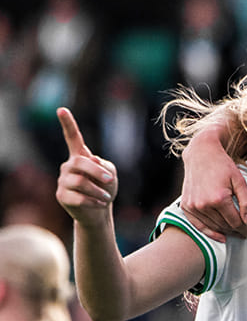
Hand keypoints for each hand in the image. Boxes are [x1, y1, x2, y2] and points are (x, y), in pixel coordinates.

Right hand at [55, 107, 116, 225]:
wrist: (97, 211)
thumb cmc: (105, 189)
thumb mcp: (111, 174)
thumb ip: (104, 166)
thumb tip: (92, 160)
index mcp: (80, 157)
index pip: (73, 138)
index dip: (68, 124)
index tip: (61, 109)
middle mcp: (68, 166)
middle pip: (80, 163)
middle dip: (98, 172)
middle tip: (111, 180)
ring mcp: (63, 181)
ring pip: (81, 182)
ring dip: (98, 190)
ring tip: (106, 197)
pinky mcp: (61, 196)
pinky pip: (78, 197)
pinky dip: (93, 201)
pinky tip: (100, 203)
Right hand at [180, 118, 246, 241]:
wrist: (201, 154)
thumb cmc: (223, 166)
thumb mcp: (240, 181)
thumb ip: (246, 202)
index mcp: (219, 198)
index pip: (235, 222)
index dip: (245, 229)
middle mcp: (204, 204)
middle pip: (224, 226)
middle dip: (236, 231)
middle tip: (244, 233)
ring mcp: (193, 206)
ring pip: (212, 226)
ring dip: (225, 231)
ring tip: (234, 232)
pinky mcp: (186, 205)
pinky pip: (197, 225)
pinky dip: (208, 232)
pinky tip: (219, 236)